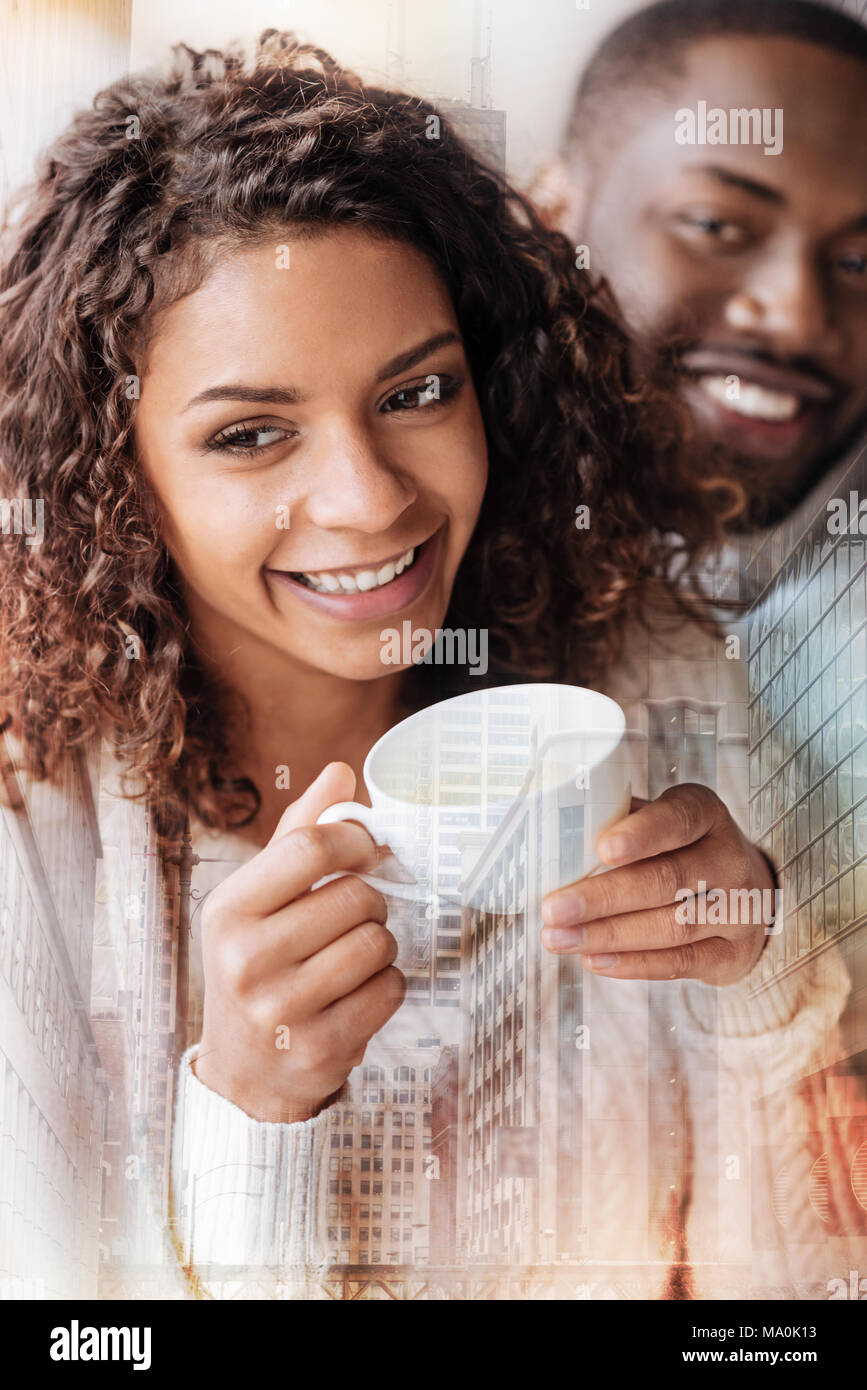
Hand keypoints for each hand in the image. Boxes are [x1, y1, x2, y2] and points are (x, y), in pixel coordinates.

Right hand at [195, 762, 404, 1122]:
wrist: (245, 1071)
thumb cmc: (258, 965)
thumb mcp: (260, 898)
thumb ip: (300, 832)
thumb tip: (342, 772)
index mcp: (228, 910)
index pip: (308, 848)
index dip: (354, 840)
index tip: (366, 850)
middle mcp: (247, 959)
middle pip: (354, 896)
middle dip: (370, 900)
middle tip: (356, 915)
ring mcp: (283, 1009)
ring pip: (378, 943)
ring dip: (381, 943)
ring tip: (354, 955)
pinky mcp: (322, 1047)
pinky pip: (390, 989)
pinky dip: (387, 985)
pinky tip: (358, 992)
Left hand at [540, 783, 774, 984]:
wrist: (747, 892)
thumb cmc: (681, 850)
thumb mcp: (658, 823)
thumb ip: (619, 825)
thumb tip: (560, 844)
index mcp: (706, 815)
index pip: (678, 819)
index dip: (642, 835)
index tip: (602, 848)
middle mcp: (728, 859)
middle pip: (668, 880)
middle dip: (605, 897)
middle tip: (554, 908)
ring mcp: (738, 910)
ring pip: (672, 926)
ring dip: (609, 936)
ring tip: (560, 938)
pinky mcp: (732, 953)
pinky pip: (680, 963)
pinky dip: (632, 964)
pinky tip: (593, 960)